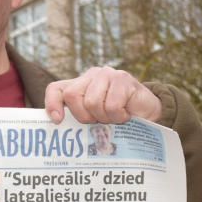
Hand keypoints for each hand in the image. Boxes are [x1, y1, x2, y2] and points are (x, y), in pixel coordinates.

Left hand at [45, 67, 161, 123]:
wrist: (149, 113)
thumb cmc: (120, 117)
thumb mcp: (95, 118)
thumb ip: (78, 117)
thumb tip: (58, 126)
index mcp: (80, 84)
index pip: (56, 89)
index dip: (52, 104)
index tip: (58, 121)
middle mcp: (91, 75)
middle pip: (72, 95)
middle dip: (84, 116)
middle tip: (99, 121)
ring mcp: (107, 74)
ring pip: (92, 102)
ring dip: (105, 117)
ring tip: (115, 118)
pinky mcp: (122, 78)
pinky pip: (111, 105)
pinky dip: (119, 116)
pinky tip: (126, 114)